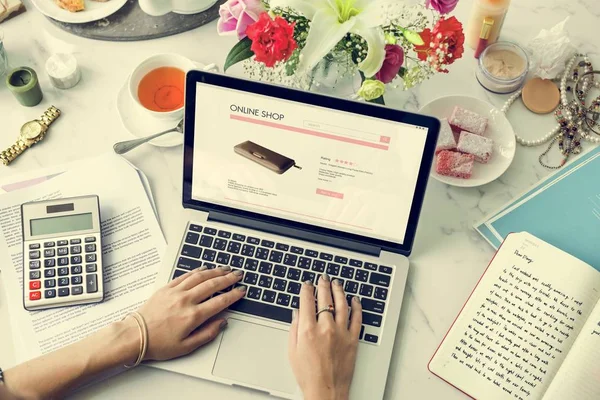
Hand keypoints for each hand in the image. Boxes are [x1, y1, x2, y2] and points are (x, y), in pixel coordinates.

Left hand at [137, 266, 245, 360]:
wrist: (135, 336)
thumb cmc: (158, 343)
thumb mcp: (187, 346)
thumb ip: (207, 334)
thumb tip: (221, 323)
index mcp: (193, 316)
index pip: (220, 301)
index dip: (234, 295)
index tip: (241, 291)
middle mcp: (186, 301)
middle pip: (213, 285)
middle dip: (228, 278)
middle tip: (238, 275)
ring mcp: (176, 292)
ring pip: (200, 276)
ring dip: (215, 271)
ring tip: (225, 269)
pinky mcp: (167, 288)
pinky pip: (185, 275)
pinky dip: (197, 271)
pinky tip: (204, 269)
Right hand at [288, 275, 361, 399]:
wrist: (326, 391)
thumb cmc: (308, 375)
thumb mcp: (293, 350)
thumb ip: (294, 328)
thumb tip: (297, 313)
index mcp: (308, 330)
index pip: (306, 301)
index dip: (306, 289)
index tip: (307, 284)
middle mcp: (325, 328)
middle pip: (325, 299)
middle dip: (323, 285)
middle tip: (323, 278)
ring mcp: (341, 333)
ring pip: (342, 304)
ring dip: (339, 291)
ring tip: (337, 283)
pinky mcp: (353, 340)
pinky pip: (357, 318)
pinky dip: (356, 307)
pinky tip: (354, 300)